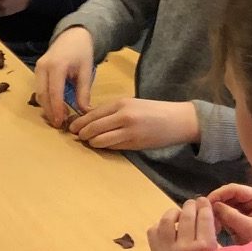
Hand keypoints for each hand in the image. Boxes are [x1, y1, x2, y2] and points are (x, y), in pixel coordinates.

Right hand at [36, 29, 95, 127]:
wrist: (72, 35)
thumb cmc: (81, 52)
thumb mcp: (86, 71)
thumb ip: (83, 92)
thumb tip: (84, 112)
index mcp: (57, 66)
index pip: (54, 92)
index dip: (57, 109)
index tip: (61, 122)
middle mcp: (43, 67)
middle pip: (42, 94)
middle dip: (49, 111)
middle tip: (59, 124)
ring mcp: (38, 68)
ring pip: (38, 93)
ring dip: (47, 107)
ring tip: (59, 117)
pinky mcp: (37, 70)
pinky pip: (39, 88)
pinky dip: (46, 99)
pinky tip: (55, 107)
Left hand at [70, 97, 199, 152]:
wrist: (179, 120)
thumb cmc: (154, 110)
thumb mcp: (132, 104)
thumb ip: (113, 111)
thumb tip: (90, 119)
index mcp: (121, 103)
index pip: (93, 114)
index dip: (80, 122)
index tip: (72, 127)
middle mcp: (123, 116)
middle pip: (93, 128)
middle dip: (82, 134)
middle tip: (77, 136)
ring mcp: (129, 131)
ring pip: (101, 140)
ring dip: (93, 142)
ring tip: (90, 142)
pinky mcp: (135, 144)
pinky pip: (113, 147)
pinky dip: (106, 146)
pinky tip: (104, 145)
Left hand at [148, 196, 217, 250]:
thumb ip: (214, 234)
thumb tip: (209, 212)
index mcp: (204, 248)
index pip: (204, 218)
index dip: (204, 206)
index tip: (204, 201)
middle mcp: (185, 247)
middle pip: (187, 215)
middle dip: (191, 205)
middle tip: (193, 203)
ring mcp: (167, 249)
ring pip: (167, 220)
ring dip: (174, 212)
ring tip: (180, 213)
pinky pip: (154, 230)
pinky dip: (160, 224)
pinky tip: (169, 227)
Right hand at [209, 183, 251, 243]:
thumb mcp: (248, 228)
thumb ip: (230, 215)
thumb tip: (212, 205)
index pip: (234, 189)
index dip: (218, 194)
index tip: (205, 203)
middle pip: (229, 195)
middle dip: (217, 204)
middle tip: (205, 214)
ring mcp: (247, 206)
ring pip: (226, 203)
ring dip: (217, 212)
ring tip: (211, 222)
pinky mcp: (242, 216)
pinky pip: (227, 212)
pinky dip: (220, 218)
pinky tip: (216, 226)